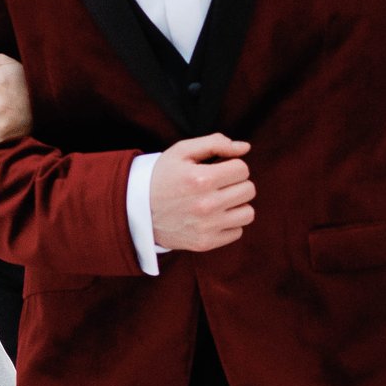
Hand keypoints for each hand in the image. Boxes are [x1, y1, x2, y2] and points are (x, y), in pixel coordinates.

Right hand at [145, 133, 254, 251]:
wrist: (137, 210)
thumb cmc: (162, 176)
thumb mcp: (181, 151)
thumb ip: (215, 143)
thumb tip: (245, 147)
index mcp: (201, 179)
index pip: (242, 169)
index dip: (232, 165)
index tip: (218, 169)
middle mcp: (206, 204)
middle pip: (249, 190)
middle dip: (236, 183)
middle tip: (219, 184)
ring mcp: (206, 227)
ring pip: (248, 212)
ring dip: (237, 204)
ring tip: (219, 200)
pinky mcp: (205, 243)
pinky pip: (237, 232)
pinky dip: (229, 223)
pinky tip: (213, 216)